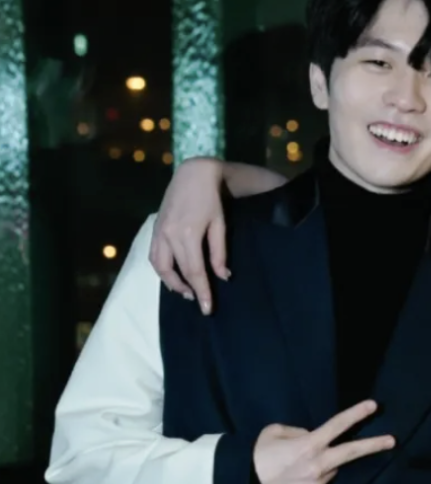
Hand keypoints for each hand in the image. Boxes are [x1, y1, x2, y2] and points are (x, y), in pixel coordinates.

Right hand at [150, 157, 229, 314]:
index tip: (208, 309)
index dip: (202, 292)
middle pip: (175, 272)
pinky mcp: (154, 228)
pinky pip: (153, 255)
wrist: (193, 174)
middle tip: (199, 300)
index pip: (194, 271)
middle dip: (186, 290)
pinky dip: (161, 270)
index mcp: (188, 235)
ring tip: (186, 291)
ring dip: (170, 282)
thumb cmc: (211, 199)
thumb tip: (223, 277)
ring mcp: (158, 232)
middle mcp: (168, 236)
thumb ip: (219, 252)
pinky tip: (172, 275)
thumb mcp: (220, 225)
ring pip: (159, 266)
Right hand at [253, 400, 394, 483]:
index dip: (356, 414)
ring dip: (324, 463)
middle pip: (352, 452)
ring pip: (331, 468)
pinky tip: (294, 478)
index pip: (337, 426)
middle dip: (373, 445)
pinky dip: (313, 476)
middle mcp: (318, 465)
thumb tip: (311, 437)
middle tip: (392, 440)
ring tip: (297, 465)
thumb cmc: (256, 457)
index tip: (373, 406)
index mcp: (309, 445)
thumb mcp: (274, 433)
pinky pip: (319, 482)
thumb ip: (298, 432)